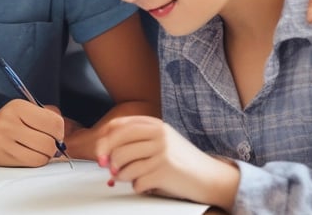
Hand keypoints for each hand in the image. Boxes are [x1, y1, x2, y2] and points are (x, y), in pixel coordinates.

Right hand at [0, 98, 65, 166]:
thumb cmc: (5, 123)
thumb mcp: (22, 110)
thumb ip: (44, 114)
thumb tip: (62, 129)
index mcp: (18, 107)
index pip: (54, 121)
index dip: (59, 130)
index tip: (54, 132)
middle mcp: (11, 123)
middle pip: (50, 141)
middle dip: (54, 144)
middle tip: (48, 142)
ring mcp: (6, 141)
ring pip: (44, 155)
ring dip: (47, 154)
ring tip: (38, 148)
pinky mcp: (6, 157)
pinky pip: (34, 163)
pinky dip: (38, 160)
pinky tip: (31, 154)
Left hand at [94, 116, 238, 207]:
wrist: (212, 177)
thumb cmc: (183, 162)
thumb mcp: (162, 141)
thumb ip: (136, 141)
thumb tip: (105, 153)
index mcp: (155, 124)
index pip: (118, 126)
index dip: (104, 140)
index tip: (100, 153)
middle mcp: (158, 135)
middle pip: (117, 145)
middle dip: (108, 160)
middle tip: (109, 169)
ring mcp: (162, 152)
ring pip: (123, 165)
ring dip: (122, 176)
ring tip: (131, 178)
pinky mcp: (165, 171)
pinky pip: (136, 182)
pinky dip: (138, 187)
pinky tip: (147, 185)